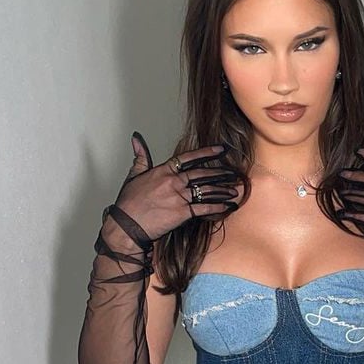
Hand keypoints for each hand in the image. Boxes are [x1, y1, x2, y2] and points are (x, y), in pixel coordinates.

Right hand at [108, 131, 242, 241]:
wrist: (127, 225)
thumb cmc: (128, 203)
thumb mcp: (133, 175)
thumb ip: (140, 157)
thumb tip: (137, 139)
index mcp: (163, 171)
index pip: (188, 158)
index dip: (207, 153)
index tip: (221, 149)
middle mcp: (173, 181)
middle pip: (202, 174)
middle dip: (221, 173)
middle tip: (235, 172)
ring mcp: (178, 197)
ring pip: (206, 190)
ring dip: (223, 190)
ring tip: (236, 190)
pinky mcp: (182, 213)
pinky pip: (204, 209)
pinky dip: (218, 208)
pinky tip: (228, 207)